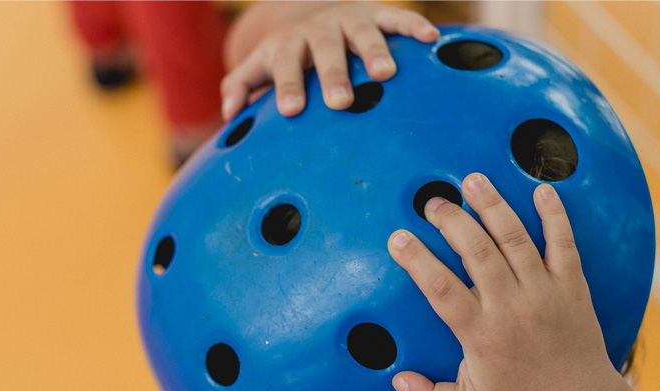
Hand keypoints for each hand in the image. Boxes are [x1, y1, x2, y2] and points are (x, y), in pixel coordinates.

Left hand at [221, 2, 437, 118]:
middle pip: (325, 49)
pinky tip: (430, 40)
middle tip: (341, 102)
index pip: (285, 64)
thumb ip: (240, 86)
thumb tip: (229, 112)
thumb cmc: (284, 53)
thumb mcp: (258, 65)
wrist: (308, 9)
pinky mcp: (376, 11)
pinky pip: (397, 16)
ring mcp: (349, 18)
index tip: (291, 110)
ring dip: (374, 51)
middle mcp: (319, 28)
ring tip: (386, 74)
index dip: (287, 85)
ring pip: (362, 32)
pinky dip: (413, 26)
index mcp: (289, 44)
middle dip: (333, 74)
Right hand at [386, 173, 625, 390]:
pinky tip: (542, 191)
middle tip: (432, 202)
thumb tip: (397, 382)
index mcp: (481, 333)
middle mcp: (512, 307)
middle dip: (452, 221)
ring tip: (473, 181)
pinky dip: (555, 216)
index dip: (418, 261)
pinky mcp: (572, 287)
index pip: (442, 289)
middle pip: (477, 253)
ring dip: (494, 207)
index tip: (398, 238)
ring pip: (516, 240)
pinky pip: (564, 245)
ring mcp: (545, 294)